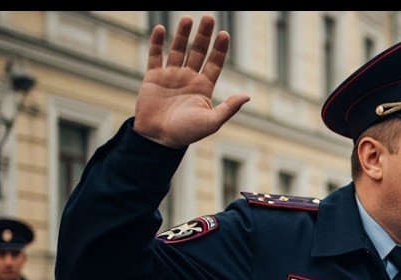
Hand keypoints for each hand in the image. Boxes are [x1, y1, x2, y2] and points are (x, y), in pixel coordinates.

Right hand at [133, 15, 250, 148]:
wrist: (158, 139)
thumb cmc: (186, 133)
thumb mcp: (211, 122)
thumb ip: (229, 108)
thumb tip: (247, 95)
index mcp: (204, 87)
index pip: (214, 63)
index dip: (219, 49)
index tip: (224, 34)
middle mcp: (189, 78)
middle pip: (198, 52)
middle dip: (203, 36)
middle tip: (208, 18)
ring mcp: (171, 76)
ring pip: (178, 50)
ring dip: (182, 35)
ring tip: (187, 19)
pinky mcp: (153, 77)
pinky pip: (155, 56)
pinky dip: (156, 43)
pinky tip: (160, 29)